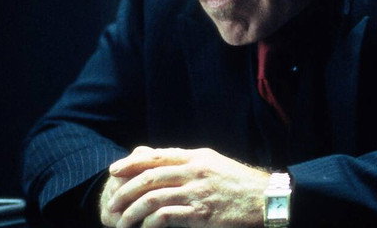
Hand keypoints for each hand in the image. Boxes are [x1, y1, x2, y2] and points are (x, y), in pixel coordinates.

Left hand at [100, 146, 269, 227]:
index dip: (131, 163)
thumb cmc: (238, 183)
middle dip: (125, 191)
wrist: (265, 200)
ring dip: (132, 212)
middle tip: (111, 203)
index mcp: (196, 157)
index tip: (113, 171)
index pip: (156, 156)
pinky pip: (166, 217)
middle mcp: (194, 171)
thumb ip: (187, 161)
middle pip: (149, 178)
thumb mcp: (213, 163)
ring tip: (121, 222)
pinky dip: (150, 224)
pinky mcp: (200, 214)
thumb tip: (160, 159)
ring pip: (152, 199)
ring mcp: (196, 193)